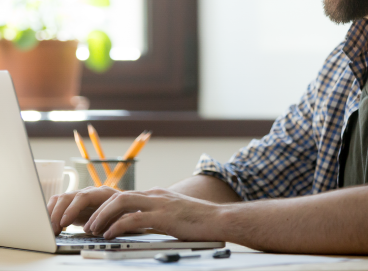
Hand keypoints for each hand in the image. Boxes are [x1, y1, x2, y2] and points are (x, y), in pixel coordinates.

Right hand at [47, 186, 118, 234]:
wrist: (125, 207)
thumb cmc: (124, 212)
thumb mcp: (122, 217)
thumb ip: (110, 221)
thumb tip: (95, 229)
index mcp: (103, 193)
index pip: (84, 197)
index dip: (72, 209)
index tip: (64, 222)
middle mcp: (90, 192)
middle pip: (69, 196)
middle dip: (58, 213)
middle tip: (54, 230)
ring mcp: (81, 196)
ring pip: (61, 199)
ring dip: (52, 213)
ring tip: (50, 229)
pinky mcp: (74, 203)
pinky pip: (58, 203)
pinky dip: (51, 212)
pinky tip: (49, 224)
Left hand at [82, 188, 219, 240]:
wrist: (218, 219)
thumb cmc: (198, 221)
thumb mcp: (173, 215)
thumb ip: (157, 217)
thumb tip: (140, 228)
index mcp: (156, 195)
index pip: (124, 196)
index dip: (106, 207)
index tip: (94, 219)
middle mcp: (155, 195)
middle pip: (119, 195)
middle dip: (99, 210)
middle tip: (87, 225)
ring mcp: (159, 204)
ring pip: (122, 202)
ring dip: (103, 216)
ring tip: (93, 229)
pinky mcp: (164, 216)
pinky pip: (134, 218)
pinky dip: (118, 226)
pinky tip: (110, 235)